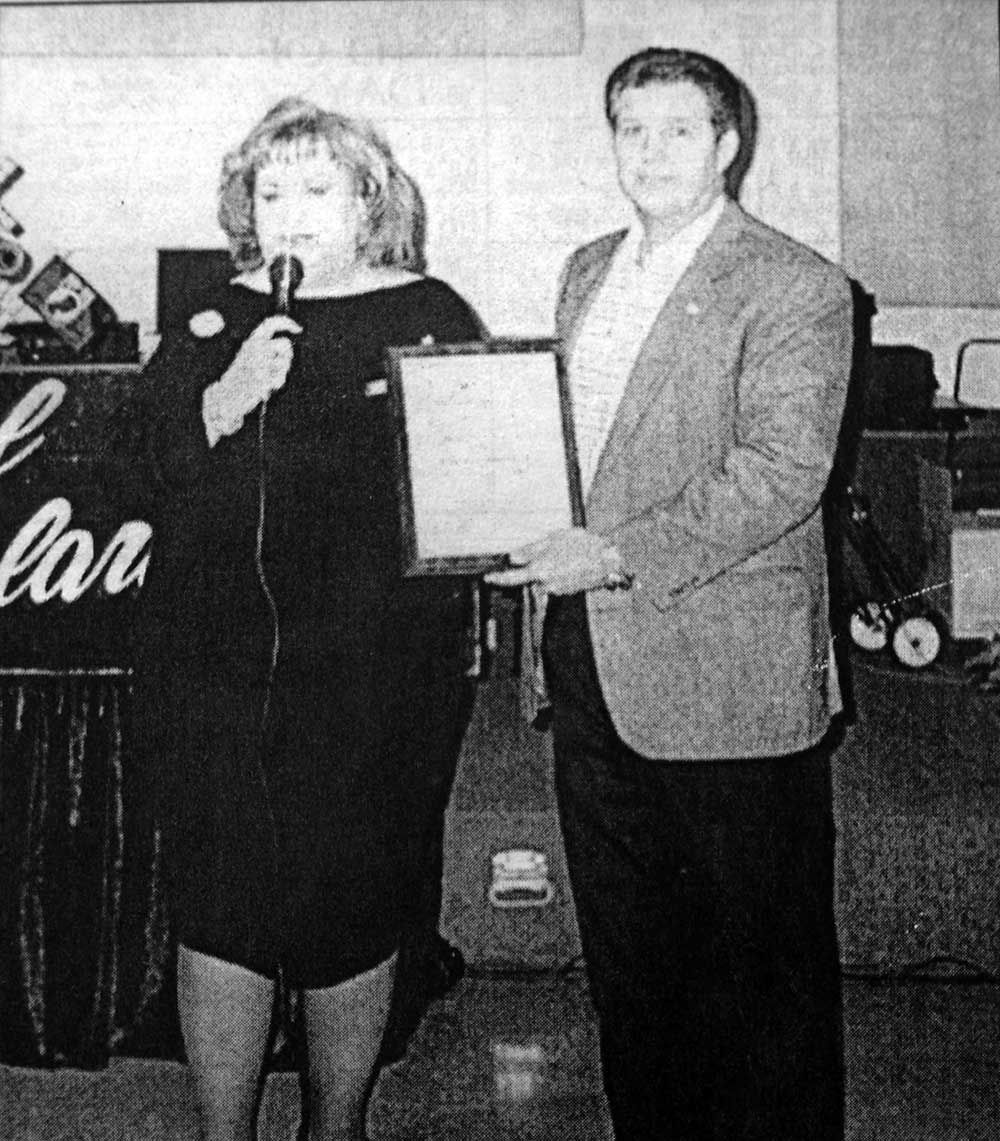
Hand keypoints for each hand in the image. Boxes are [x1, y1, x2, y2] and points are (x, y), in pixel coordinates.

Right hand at [203, 315, 301, 441]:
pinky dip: (277, 384)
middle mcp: (254, 348)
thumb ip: (267, 349)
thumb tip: (288, 348)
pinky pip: (280, 378)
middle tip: (281, 367)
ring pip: (285, 362)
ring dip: (282, 372)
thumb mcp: (250, 357)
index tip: (298, 328)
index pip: (270, 324)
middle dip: (288, 355)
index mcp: (251, 341)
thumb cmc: (241, 377)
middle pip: (285, 344)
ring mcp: (258, 362)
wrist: (226, 395)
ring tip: (269, 379)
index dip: (287, 323)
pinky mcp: (262, 377)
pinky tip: (266, 387)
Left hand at [485, 527, 627, 595]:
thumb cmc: (582, 545)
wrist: (608, 561)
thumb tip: (512, 557)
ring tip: (562, 556)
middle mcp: (545, 584)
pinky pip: (552, 583)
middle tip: (538, 557)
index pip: (512, 578)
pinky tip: (567, 563)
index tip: (488, 578)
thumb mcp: (554, 539)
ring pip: (540, 581)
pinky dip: (554, 574)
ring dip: (544, 570)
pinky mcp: (565, 592)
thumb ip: (530, 550)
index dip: (498, 579)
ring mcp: (555, 590)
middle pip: (527, 579)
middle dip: (528, 570)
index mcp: (539, 570)